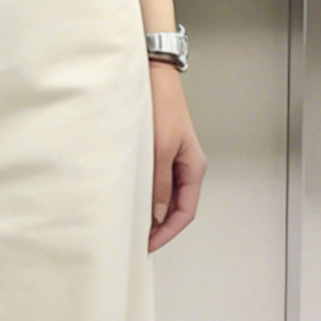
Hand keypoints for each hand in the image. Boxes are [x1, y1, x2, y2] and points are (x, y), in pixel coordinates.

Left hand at [146, 60, 204, 249]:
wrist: (152, 75)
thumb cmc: (162, 104)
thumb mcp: (160, 148)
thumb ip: (159, 183)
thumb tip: (155, 214)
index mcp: (193, 168)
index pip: (184, 212)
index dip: (167, 232)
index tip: (147, 245)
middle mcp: (184, 166)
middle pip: (175, 208)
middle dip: (157, 227)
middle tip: (135, 240)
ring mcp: (171, 160)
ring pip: (162, 196)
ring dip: (149, 211)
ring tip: (129, 224)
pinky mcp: (156, 152)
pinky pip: (152, 181)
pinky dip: (142, 194)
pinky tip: (127, 199)